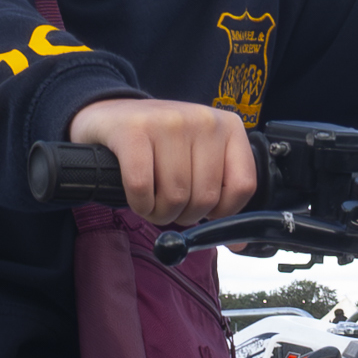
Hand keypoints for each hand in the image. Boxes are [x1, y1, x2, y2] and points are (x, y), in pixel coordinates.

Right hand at [69, 96, 255, 227]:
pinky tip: (138, 197)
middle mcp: (204, 120)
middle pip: (205, 197)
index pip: (243, 186)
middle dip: (184, 216)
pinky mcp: (133, 130)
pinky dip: (139, 204)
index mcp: (229, 127)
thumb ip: (221, 194)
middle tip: (170, 206)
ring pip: (175, 197)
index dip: (223, 212)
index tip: (205, 210)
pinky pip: (141, 187)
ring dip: (159, 213)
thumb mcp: (200, 159)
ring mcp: (169, 122)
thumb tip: (238, 242)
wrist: (114, 115)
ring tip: (152, 202)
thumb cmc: (161, 146)